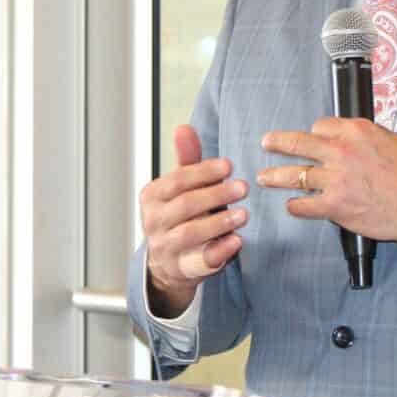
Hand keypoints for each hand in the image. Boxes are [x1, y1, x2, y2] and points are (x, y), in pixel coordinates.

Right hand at [140, 125, 248, 317]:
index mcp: (153, 196)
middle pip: (185, 206)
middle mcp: (154, 222)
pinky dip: (218, 252)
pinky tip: (237, 241)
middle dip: (215, 195)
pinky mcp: (181, 269)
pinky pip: (199, 262)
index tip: (229, 165)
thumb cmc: (181, 213)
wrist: (169, 259)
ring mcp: (166, 247)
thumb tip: (183, 128)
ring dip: (219, 223)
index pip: (177, 180)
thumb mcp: (182, 185)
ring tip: (243, 214)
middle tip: (243, 187)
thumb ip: (187, 158)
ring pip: (190, 234)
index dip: (204, 172)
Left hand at [257, 118, 396, 246]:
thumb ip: (370, 135)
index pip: (320, 126)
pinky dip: (295, 205)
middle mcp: (342, 152)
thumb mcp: (394, 140)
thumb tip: (355, 135)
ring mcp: (336, 179)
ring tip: (265, 178)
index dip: (313, 133)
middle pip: (298, 143)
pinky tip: (292, 205)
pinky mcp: (335, 206)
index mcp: (356, 131)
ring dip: (275, 176)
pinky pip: (303, 204)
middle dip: (277, 143)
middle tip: (267, 143)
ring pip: (294, 174)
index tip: (310, 138)